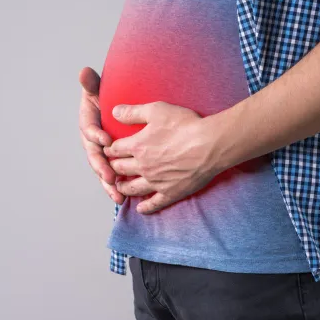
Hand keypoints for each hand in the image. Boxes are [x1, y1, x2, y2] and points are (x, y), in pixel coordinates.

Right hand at [78, 66, 123, 203]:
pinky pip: (112, 176)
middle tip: (109, 176)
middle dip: (102, 167)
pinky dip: (117, 188)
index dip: (96, 135)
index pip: (90, 130)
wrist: (120, 108)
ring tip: (118, 195)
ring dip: (109, 184)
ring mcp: (101, 153)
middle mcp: (93, 142)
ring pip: (103, 170)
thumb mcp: (100, 89)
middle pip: (95, 156)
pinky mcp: (112, 162)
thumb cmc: (109, 97)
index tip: (106, 139)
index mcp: (88, 124)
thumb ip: (92, 83)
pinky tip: (125, 198)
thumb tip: (83, 71)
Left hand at [102, 101, 221, 213]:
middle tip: (112, 167)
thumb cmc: (185, 125)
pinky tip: (140, 209)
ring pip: (132, 188)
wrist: (210, 144)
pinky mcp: (171, 192)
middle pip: (120, 169)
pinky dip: (146, 207)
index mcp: (137, 146)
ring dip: (123, 187)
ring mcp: (156, 182)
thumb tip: (113, 112)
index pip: (115, 149)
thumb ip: (133, 112)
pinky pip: (154, 203)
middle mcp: (143, 166)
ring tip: (119, 186)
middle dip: (113, 167)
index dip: (110, 148)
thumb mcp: (157, 110)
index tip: (109, 149)